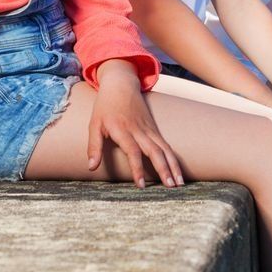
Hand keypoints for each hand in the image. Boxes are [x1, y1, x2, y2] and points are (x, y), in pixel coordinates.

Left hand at [88, 62, 183, 189]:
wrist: (121, 85)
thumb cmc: (105, 106)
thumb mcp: (94, 124)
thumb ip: (94, 146)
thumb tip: (91, 167)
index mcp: (122, 129)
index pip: (133, 151)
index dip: (137, 168)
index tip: (141, 185)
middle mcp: (139, 130)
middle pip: (155, 151)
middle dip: (163, 169)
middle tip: (170, 187)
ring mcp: (149, 129)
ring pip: (164, 149)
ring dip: (173, 166)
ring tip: (179, 183)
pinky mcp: (154, 129)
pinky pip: (166, 145)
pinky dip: (173, 159)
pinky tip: (178, 172)